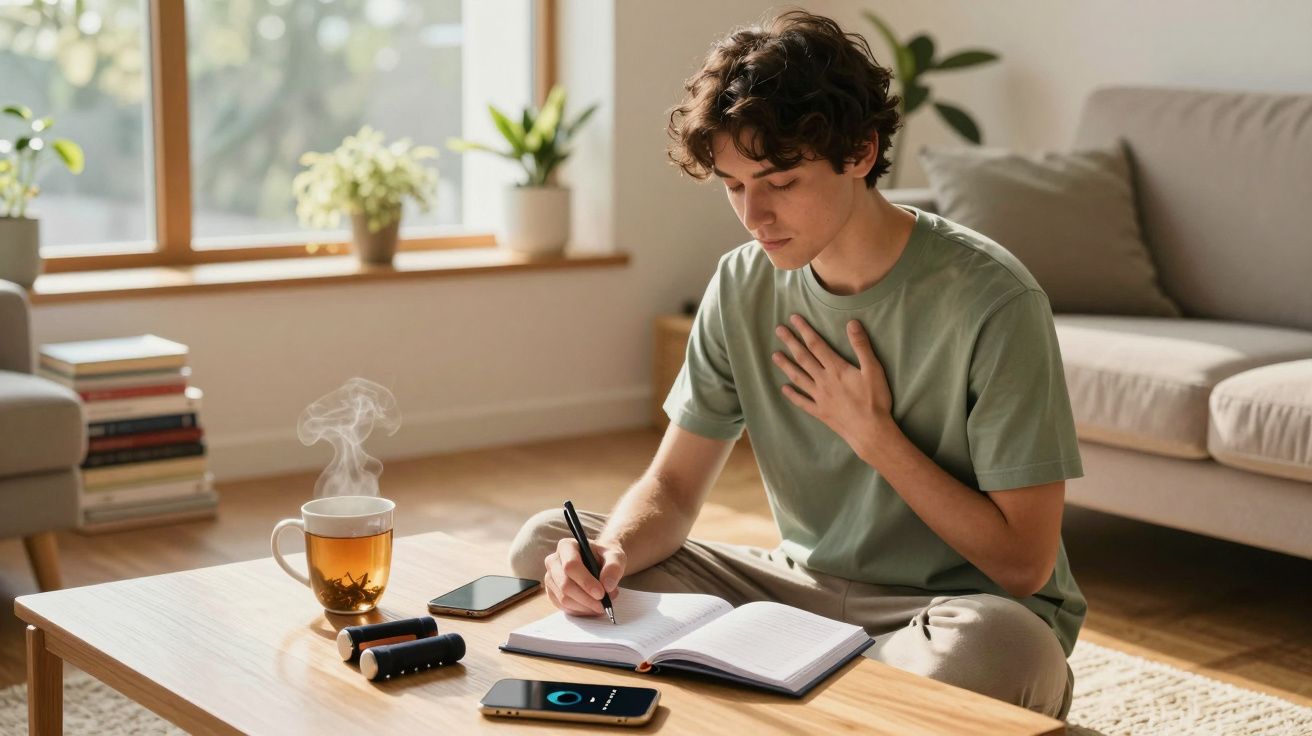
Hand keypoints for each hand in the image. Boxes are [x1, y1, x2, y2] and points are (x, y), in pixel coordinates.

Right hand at [542, 537, 625, 616]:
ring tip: (601, 606)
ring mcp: (550, 578)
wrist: (599, 563)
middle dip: (586, 598)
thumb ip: (614, 567)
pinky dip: (579, 611)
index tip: (601, 593)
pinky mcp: (551, 592)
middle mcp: (553, 561)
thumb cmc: (604, 557)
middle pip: (565, 584)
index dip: (585, 582)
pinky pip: (562, 607)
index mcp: (566, 546)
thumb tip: (607, 586)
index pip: (571, 565)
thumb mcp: (615, 556)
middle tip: (603, 605)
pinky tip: (591, 608)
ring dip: (584, 607)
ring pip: (563, 598)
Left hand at [773, 314, 894, 458]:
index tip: (793, 319)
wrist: (871, 431)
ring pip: (798, 378)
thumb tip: (852, 323)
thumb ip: (861, 346)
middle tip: (778, 330)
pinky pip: (802, 402)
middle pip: (803, 358)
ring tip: (774, 355)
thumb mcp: (874, 370)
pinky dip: (792, 395)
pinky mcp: (820, 412)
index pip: (816, 344)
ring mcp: (819, 397)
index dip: (804, 330)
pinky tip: (784, 389)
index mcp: (836, 369)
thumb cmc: (875, 401)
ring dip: (786, 366)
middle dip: (790, 342)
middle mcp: (823, 381)